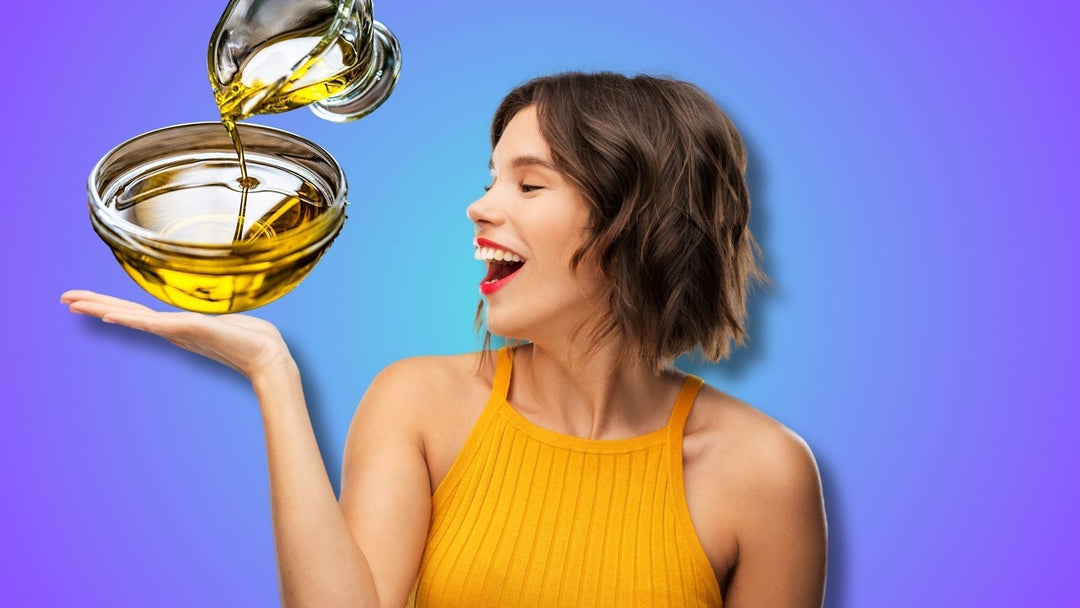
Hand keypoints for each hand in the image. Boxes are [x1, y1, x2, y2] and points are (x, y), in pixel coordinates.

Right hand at [61, 290, 294, 379]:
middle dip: (94, 305)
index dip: (111, 306)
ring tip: (74, 303)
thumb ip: (219, 321)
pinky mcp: (187, 329)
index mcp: (179, 326)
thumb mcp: (229, 324)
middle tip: (64, 299)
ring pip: (131, 317)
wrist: (268, 356)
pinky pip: (151, 323)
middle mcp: (172, 330)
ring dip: (101, 308)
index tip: (87, 302)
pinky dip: (129, 318)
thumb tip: (226, 320)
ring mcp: (177, 331)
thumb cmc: (254, 340)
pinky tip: (108, 315)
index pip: (138, 313)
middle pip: (125, 314)